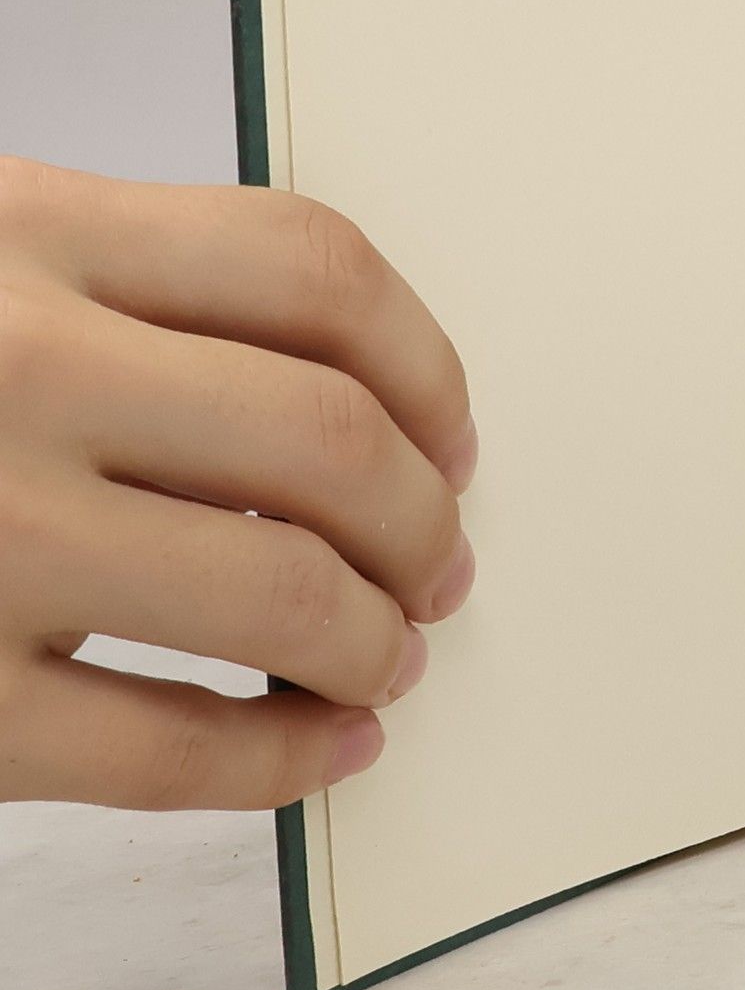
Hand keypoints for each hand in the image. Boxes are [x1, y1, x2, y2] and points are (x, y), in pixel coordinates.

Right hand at [0, 158, 474, 809]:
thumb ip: (132, 291)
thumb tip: (369, 409)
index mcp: (28, 229)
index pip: (314, 270)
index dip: (427, 367)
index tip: (455, 437)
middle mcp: (9, 364)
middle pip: (329, 441)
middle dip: (425, 522)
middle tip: (441, 566)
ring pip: (280, 596)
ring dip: (376, 640)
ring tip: (388, 654)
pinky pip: (165, 751)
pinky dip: (280, 760)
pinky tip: (323, 748)